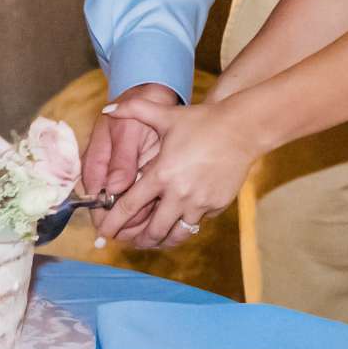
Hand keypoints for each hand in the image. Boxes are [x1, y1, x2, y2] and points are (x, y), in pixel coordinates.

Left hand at [91, 93, 264, 249]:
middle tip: (131, 240)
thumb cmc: (202, 121)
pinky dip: (187, 224)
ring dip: (162, 240)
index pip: (129, 207)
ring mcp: (200, 202)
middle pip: (152, 230)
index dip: (114, 223)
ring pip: (176, 234)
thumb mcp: (167, 115)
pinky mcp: (216, 206)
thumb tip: (107, 108)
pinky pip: (197, 223)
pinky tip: (181, 219)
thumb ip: (135, 110)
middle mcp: (179, 193)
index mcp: (162, 174)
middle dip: (138, 239)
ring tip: (154, 240)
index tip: (105, 232)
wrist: (242, 128)